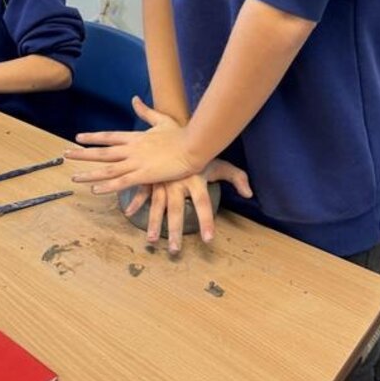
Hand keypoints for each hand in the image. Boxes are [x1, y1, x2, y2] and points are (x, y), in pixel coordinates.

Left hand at [64, 97, 209, 191]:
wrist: (194, 145)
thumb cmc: (181, 134)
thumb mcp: (162, 120)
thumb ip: (146, 111)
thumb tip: (135, 99)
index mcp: (135, 137)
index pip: (109, 136)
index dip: (93, 137)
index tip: (78, 138)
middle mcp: (131, 149)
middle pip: (102, 152)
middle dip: (82, 154)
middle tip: (65, 154)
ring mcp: (136, 162)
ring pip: (107, 169)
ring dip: (89, 173)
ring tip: (73, 176)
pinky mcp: (144, 175)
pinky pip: (122, 182)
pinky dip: (107, 186)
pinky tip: (95, 189)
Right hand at [120, 158, 251, 252]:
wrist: (180, 129)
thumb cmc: (201, 152)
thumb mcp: (220, 164)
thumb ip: (237, 177)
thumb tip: (250, 194)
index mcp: (195, 181)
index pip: (203, 204)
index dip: (206, 222)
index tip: (208, 240)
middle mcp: (177, 184)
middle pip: (176, 211)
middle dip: (175, 232)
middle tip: (175, 251)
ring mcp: (162, 181)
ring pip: (157, 206)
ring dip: (154, 224)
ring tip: (152, 241)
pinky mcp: (151, 177)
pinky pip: (143, 191)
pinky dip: (136, 202)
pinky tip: (130, 213)